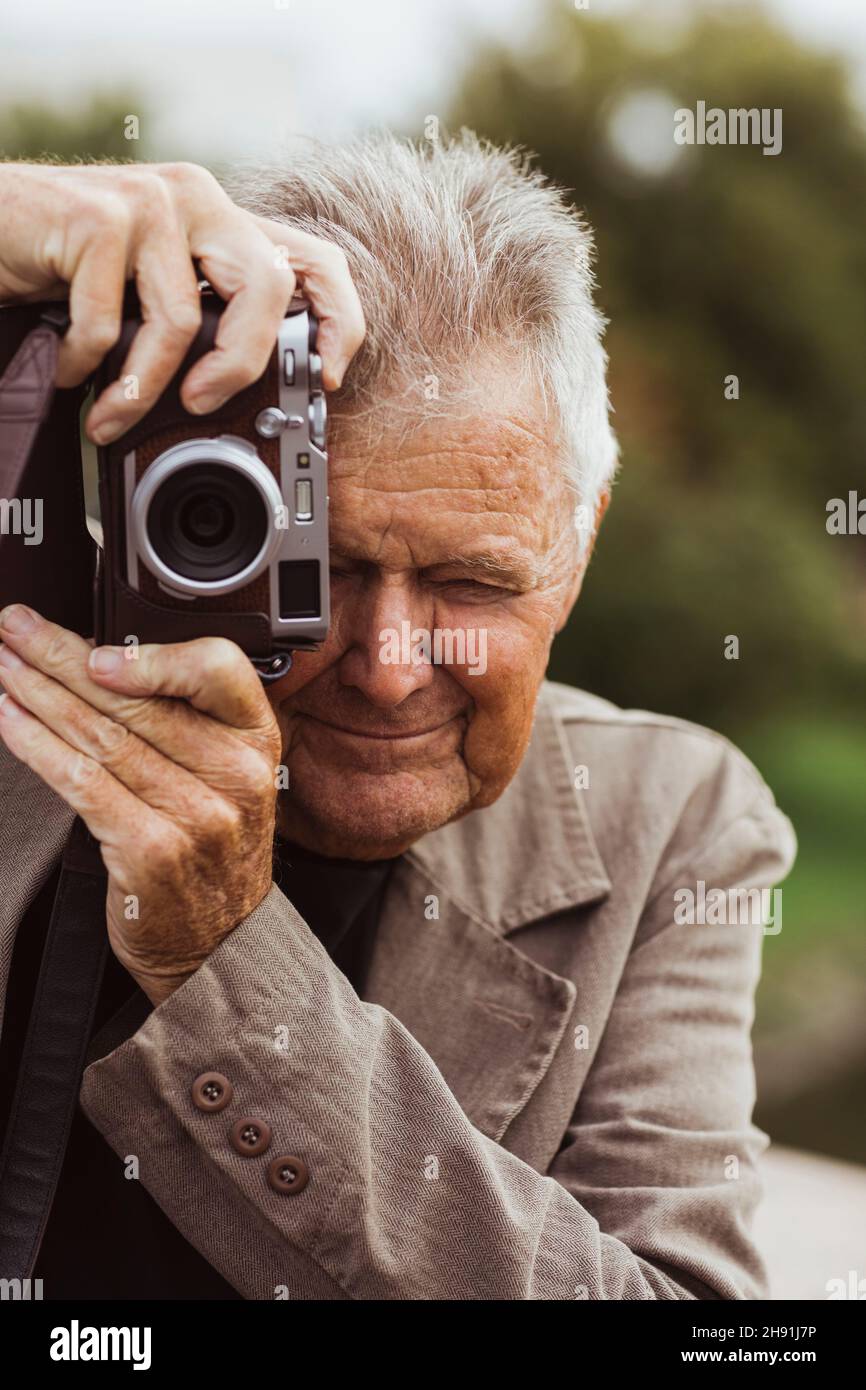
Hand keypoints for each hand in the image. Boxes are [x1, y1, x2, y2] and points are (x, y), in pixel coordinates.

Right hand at [0, 160, 364, 439]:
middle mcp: (196, 200)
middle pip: (265, 288)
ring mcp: (148, 202)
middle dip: (241, 366)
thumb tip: (253, 394)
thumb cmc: (67, 267)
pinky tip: (68, 372)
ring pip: (182, 320)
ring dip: (142, 389)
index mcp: (222, 220)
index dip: (339, 322)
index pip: (316, 260)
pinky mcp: (96, 217)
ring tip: (112, 417)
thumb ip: (203, 317)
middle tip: (200, 407)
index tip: (326, 381)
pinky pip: (109, 324)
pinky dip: (86, 367)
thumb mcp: (151, 290)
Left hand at [0, 604, 283, 1005]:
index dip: (150, 653)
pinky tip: (9, 721)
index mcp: (256, 742)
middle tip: (15, 629)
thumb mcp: (228, 778)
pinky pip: (81, 783)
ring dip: (38, 694)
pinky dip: (36, 746)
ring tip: (2, 667)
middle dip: (61, 656)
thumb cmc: (214, 853)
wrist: (220, 941)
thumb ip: (186, 721)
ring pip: (101, 736)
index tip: (95, 645)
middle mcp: (233, 775)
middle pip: (137, 699)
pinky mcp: (151, 850)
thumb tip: (101, 659)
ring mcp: (195, 815)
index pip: (218, 669)